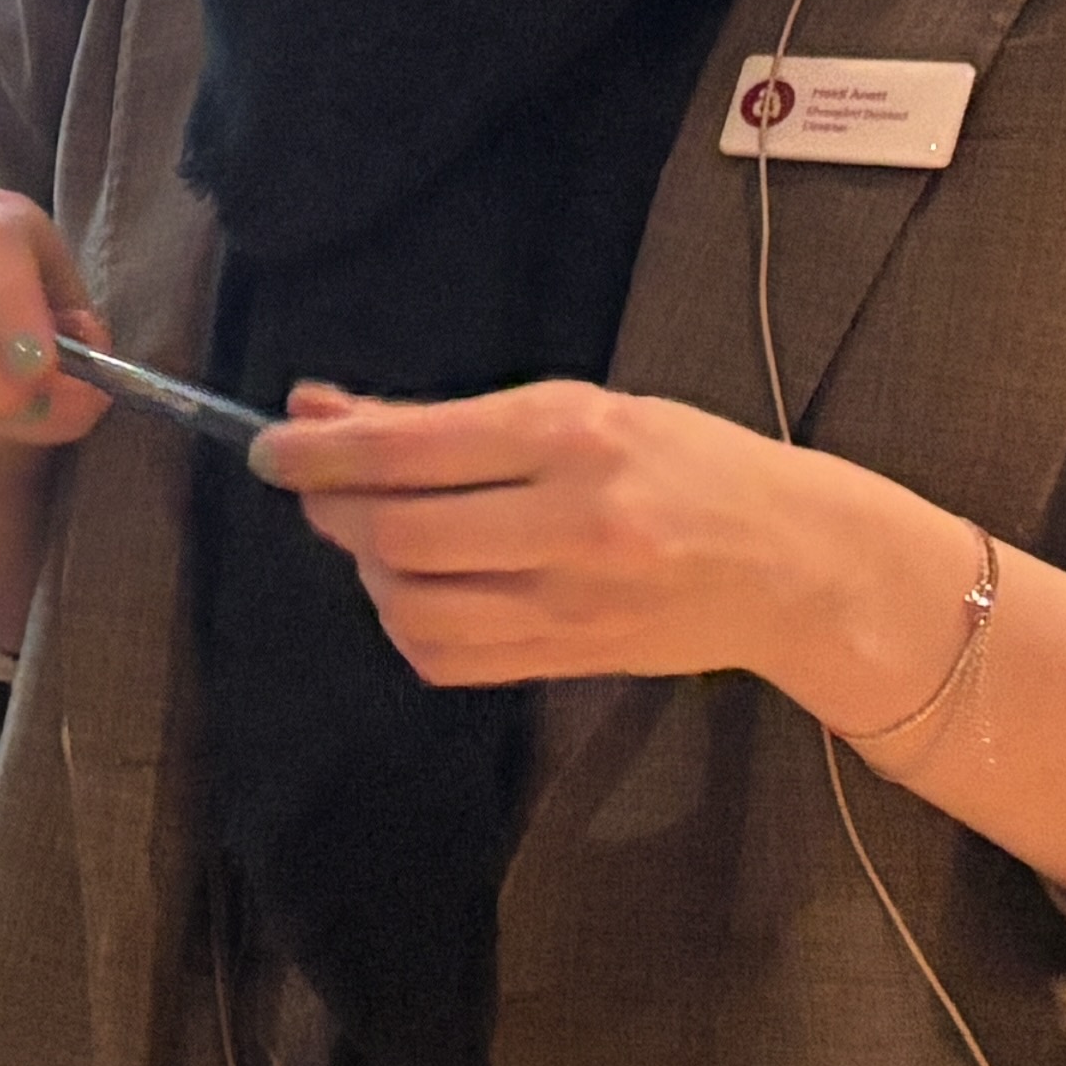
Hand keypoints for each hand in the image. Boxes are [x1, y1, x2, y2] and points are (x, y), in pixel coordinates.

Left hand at [249, 379, 953, 700]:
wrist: (796, 562)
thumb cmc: (686, 464)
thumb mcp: (576, 408)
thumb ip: (441, 420)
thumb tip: (318, 408)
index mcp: (572, 438)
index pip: (406, 450)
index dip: (318, 453)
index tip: (269, 448)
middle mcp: (573, 522)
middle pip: (395, 533)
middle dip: (331, 510)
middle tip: (316, 489)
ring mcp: (574, 601)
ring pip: (411, 603)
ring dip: (364, 571)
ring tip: (374, 537)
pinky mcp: (574, 657)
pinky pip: (448, 657)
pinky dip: (406, 624)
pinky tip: (419, 589)